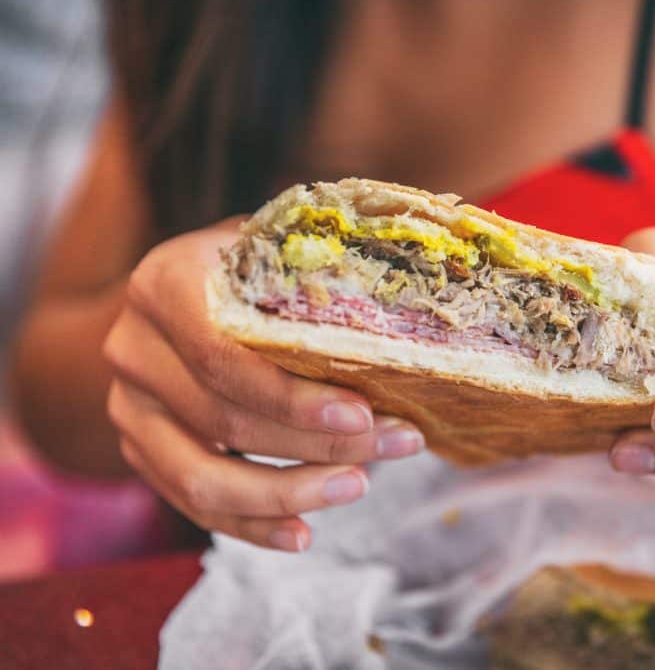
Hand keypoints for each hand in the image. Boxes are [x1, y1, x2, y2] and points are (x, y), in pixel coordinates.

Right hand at [104, 224, 423, 550]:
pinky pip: (193, 505)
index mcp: (164, 285)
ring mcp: (129, 407)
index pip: (223, 356)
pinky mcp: (140, 451)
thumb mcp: (281, 248)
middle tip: (396, 445)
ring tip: (357, 487)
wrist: (185, 295)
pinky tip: (303, 532)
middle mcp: (133, 348)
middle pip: (225, 419)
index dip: (292, 396)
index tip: (363, 414)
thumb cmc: (253, 269)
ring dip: (287, 493)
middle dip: (318, 443)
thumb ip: (321, 269)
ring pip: (202, 478)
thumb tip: (398, 303)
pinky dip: (252, 524)